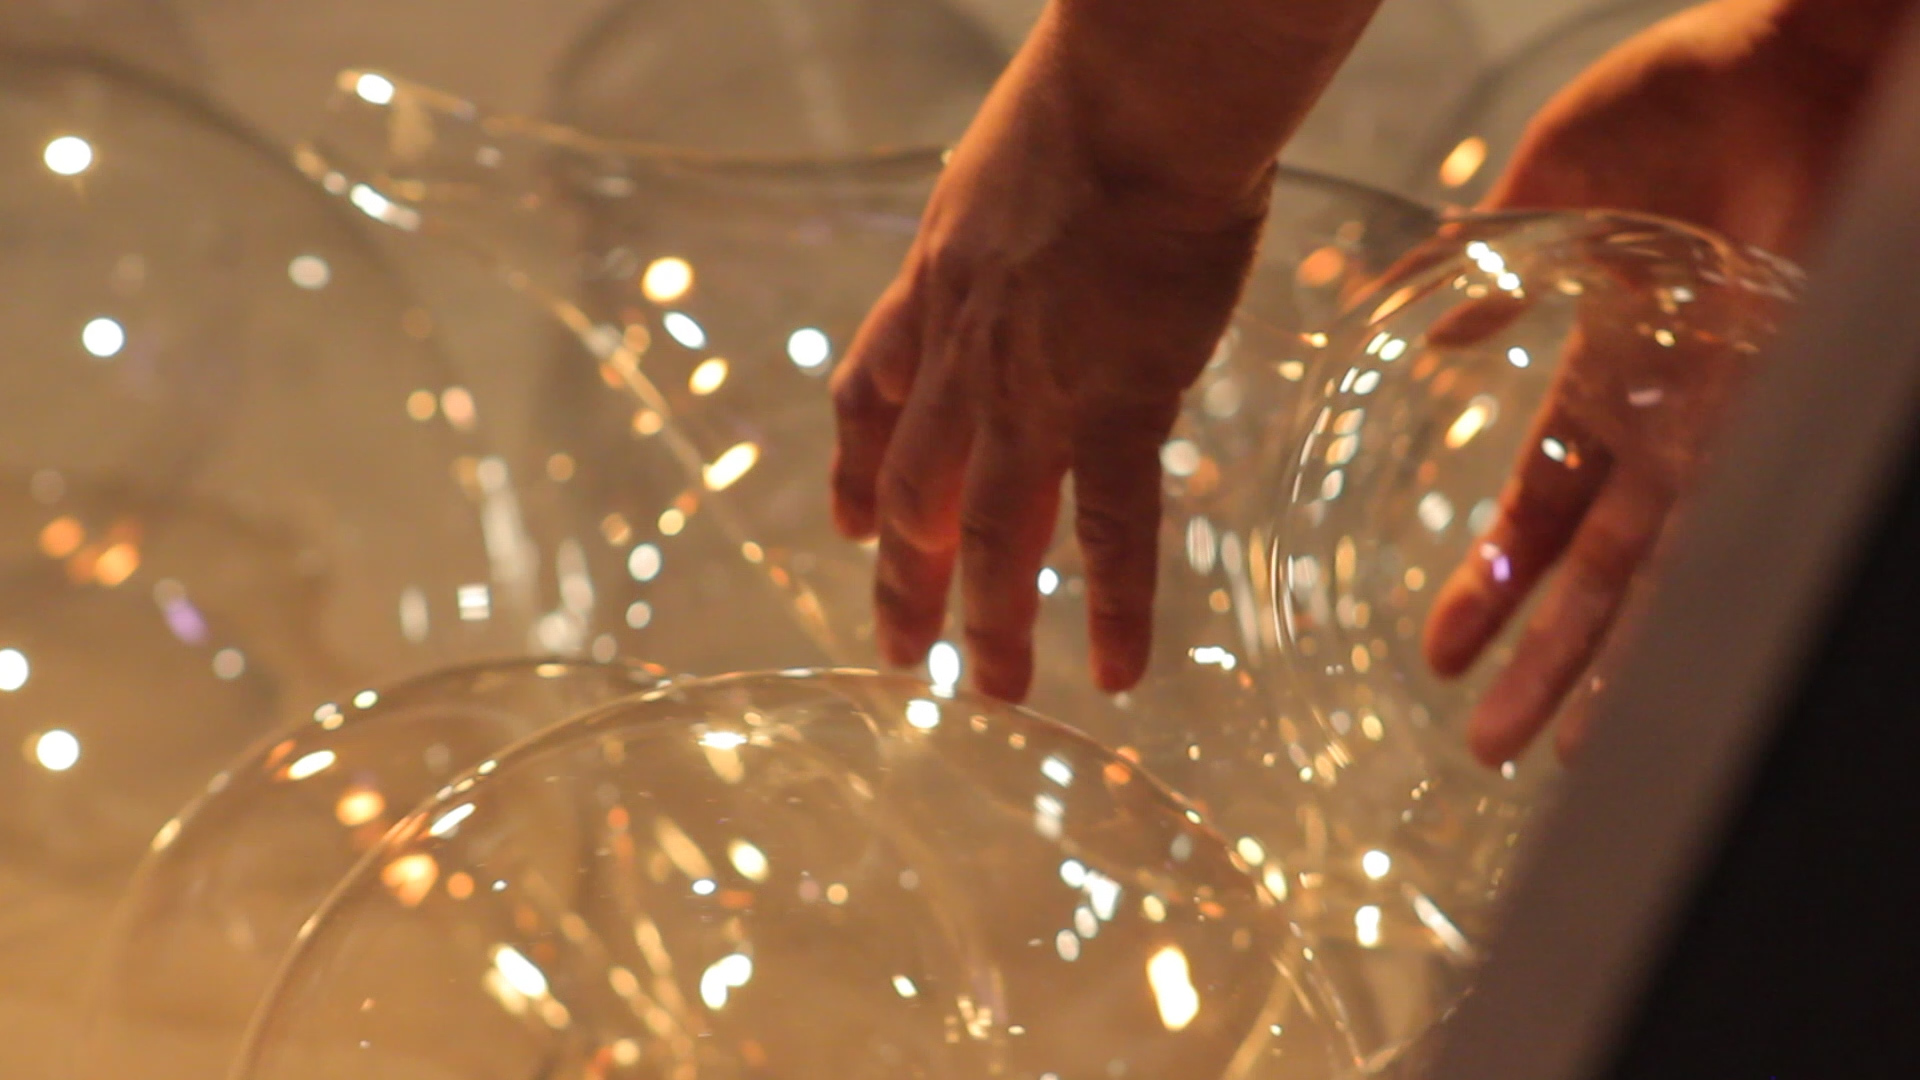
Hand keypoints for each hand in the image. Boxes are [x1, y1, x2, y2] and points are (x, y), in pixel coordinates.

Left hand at [829, 40, 1271, 700]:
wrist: (1143, 98)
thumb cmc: (1087, 107)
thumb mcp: (991, 173)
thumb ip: (988, 236)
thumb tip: (1009, 248)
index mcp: (930, 290)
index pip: (870, 400)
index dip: (859, 473)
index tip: (855, 529)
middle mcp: (961, 356)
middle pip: (917, 490)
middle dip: (904, 580)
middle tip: (903, 652)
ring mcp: (1033, 388)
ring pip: (991, 532)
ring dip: (990, 620)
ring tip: (994, 690)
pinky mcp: (1120, 400)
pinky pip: (1112, 527)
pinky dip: (1116, 606)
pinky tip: (1119, 671)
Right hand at [1421, 0, 1877, 765]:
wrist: (1796, 59)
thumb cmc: (1676, 101)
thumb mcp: (1552, 183)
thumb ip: (1489, 261)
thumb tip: (1434, 326)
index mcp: (1606, 376)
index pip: (1539, 509)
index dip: (1492, 581)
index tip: (1441, 649)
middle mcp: (1663, 423)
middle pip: (1590, 571)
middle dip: (1537, 658)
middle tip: (1486, 742)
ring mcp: (1718, 424)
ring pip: (1656, 579)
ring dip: (1601, 666)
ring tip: (1549, 755)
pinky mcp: (1766, 410)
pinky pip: (1722, 533)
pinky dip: (1684, 610)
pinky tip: (1648, 679)